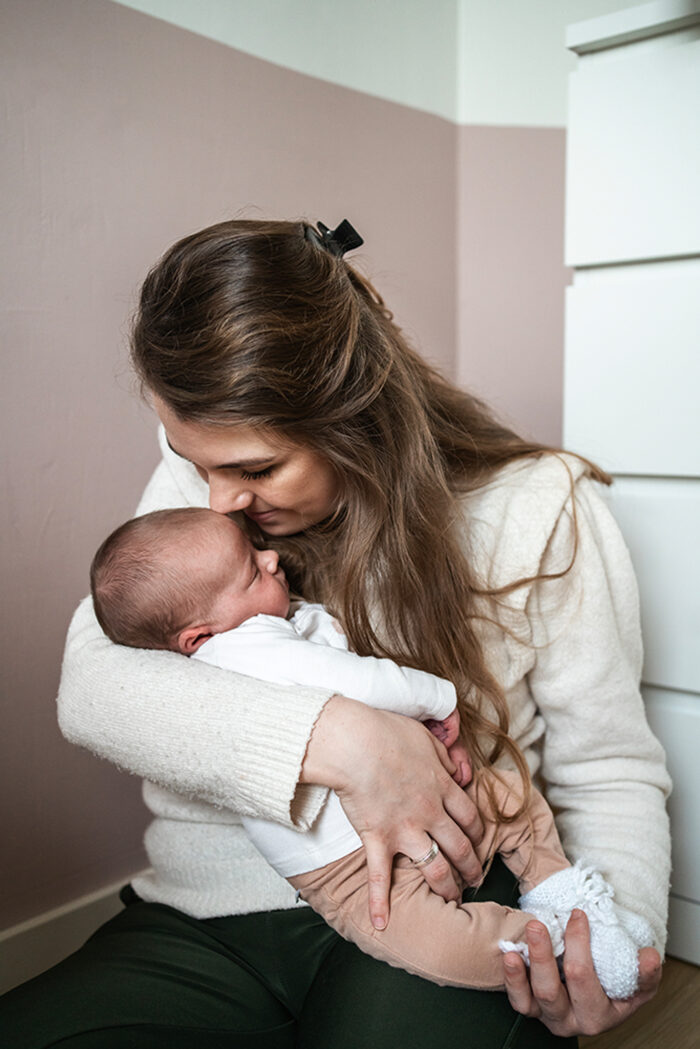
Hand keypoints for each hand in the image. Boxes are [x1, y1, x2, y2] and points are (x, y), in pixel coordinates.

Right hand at [301, 696, 484, 929]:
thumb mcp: (427, 738)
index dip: (478, 834)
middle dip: (472, 867)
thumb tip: (454, 771)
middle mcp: (430, 813)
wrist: (356, 743)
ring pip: (436, 868)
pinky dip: (379, 902)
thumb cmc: (388, 732)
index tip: (480, 843)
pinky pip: (380, 877)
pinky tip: (380, 923)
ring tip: (452, 900)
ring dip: (447, 887)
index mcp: (442, 787)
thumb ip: (444, 758)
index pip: (470, 817)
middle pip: (461, 847)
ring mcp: (406, 830)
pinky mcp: (378, 839)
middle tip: (476, 880)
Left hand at [502, 910, 661, 1036]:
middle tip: (537, 925)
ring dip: (520, 971)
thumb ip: (646, 972)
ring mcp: (549, 1016)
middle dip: (542, 956)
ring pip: (530, 999)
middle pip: (550, 992)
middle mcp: (571, 1020)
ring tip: (514, 948)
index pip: (583, 979)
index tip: (577, 915)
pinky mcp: (533, 1009)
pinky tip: (509, 955)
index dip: (578, 945)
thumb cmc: (620, 986)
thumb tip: (649, 957)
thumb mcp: (639, 982)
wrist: (605, 994)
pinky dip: (511, 980)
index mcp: (599, 1015)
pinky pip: (518, 1001)